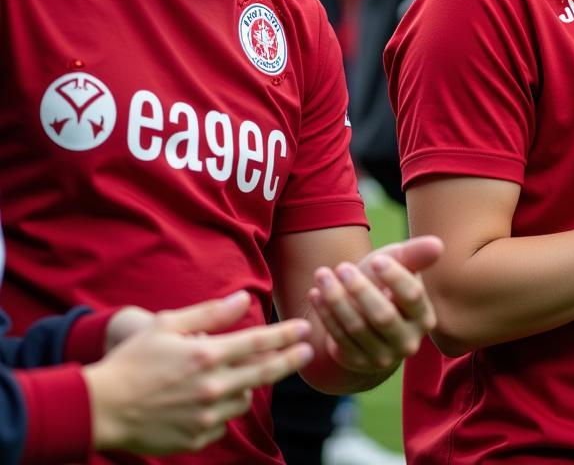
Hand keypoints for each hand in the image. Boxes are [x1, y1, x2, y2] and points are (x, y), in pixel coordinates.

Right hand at [84, 291, 312, 453]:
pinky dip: (222, 410)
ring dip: (248, 385)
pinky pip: (222, 423)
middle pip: (263, 372)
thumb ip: (210, 313)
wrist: (99, 409)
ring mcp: (204, 417)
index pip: (258, 343)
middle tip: (308, 351)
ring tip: (241, 375)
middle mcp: (211, 388)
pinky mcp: (195, 439)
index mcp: (206, 356)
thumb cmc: (133, 360)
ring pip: (243, 399)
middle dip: (289, 360)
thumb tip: (244, 299)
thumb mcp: (167, 324)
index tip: (305, 329)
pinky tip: (210, 400)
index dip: (285, 336)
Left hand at [308, 235, 441, 374]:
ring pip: (356, 327)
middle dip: (360, 289)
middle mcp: (408, 342)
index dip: (395, 277)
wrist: (365, 315)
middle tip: (342, 266)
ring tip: (322, 274)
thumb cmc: (385, 283)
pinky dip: (325, 314)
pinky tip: (315, 294)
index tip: (377, 259)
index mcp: (424, 317)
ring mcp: (382, 357)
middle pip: (383, 316)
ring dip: (336, 299)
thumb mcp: (399, 266)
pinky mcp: (357, 363)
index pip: (412, 296)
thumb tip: (438, 244)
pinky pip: (338, 338)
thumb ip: (416, 255)